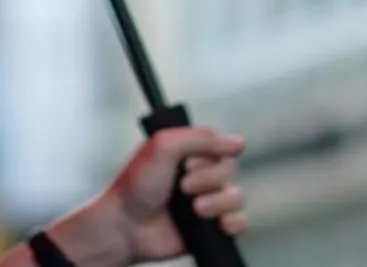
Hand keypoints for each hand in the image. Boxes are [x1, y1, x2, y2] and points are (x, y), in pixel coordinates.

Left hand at [44, 127, 247, 266]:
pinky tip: (217, 224)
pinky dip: (232, 223)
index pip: (222, 144)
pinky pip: (240, 223)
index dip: (212, 152)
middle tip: (182, 187)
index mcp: (189, 152)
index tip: (190, 162)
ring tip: (195, 210)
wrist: (126, 226)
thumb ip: (201, 137)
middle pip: (230, 170)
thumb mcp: (164, 145)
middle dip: (208, 179)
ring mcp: (207, 202)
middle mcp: (200, 175)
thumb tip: (239, 143)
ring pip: (236, 196)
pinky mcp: (210, 228)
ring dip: (217, 202)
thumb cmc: (137, 185)